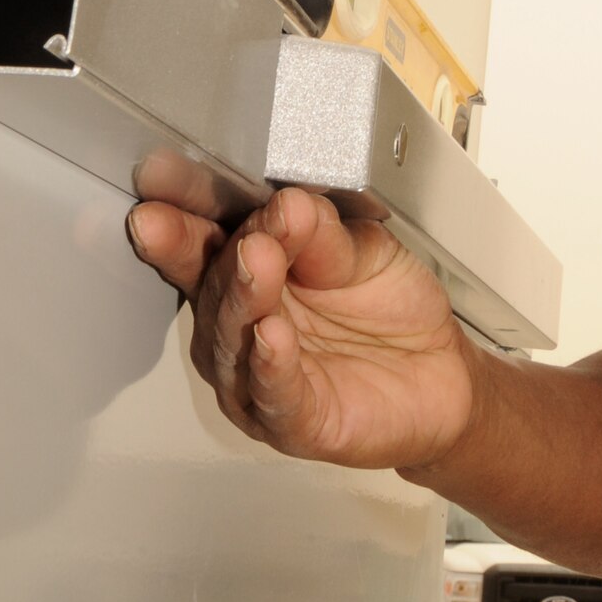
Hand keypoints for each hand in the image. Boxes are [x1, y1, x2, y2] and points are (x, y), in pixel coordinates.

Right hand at [127, 186, 475, 469]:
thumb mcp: (362, 251)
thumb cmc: (388, 309)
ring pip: (235, 341)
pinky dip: (270, 365)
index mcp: (248, 278)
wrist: (440, 370)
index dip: (179, 215)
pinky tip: (271, 336)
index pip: (202, 244)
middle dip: (223, 255)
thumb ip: (323, 232)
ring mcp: (257, 380)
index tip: (161, 179)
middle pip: (214, 291)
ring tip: (258, 262)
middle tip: (245, 227)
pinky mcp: (294, 422)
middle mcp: (240, 330)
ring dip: (244, 299)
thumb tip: (290, 203)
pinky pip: (275, 393)